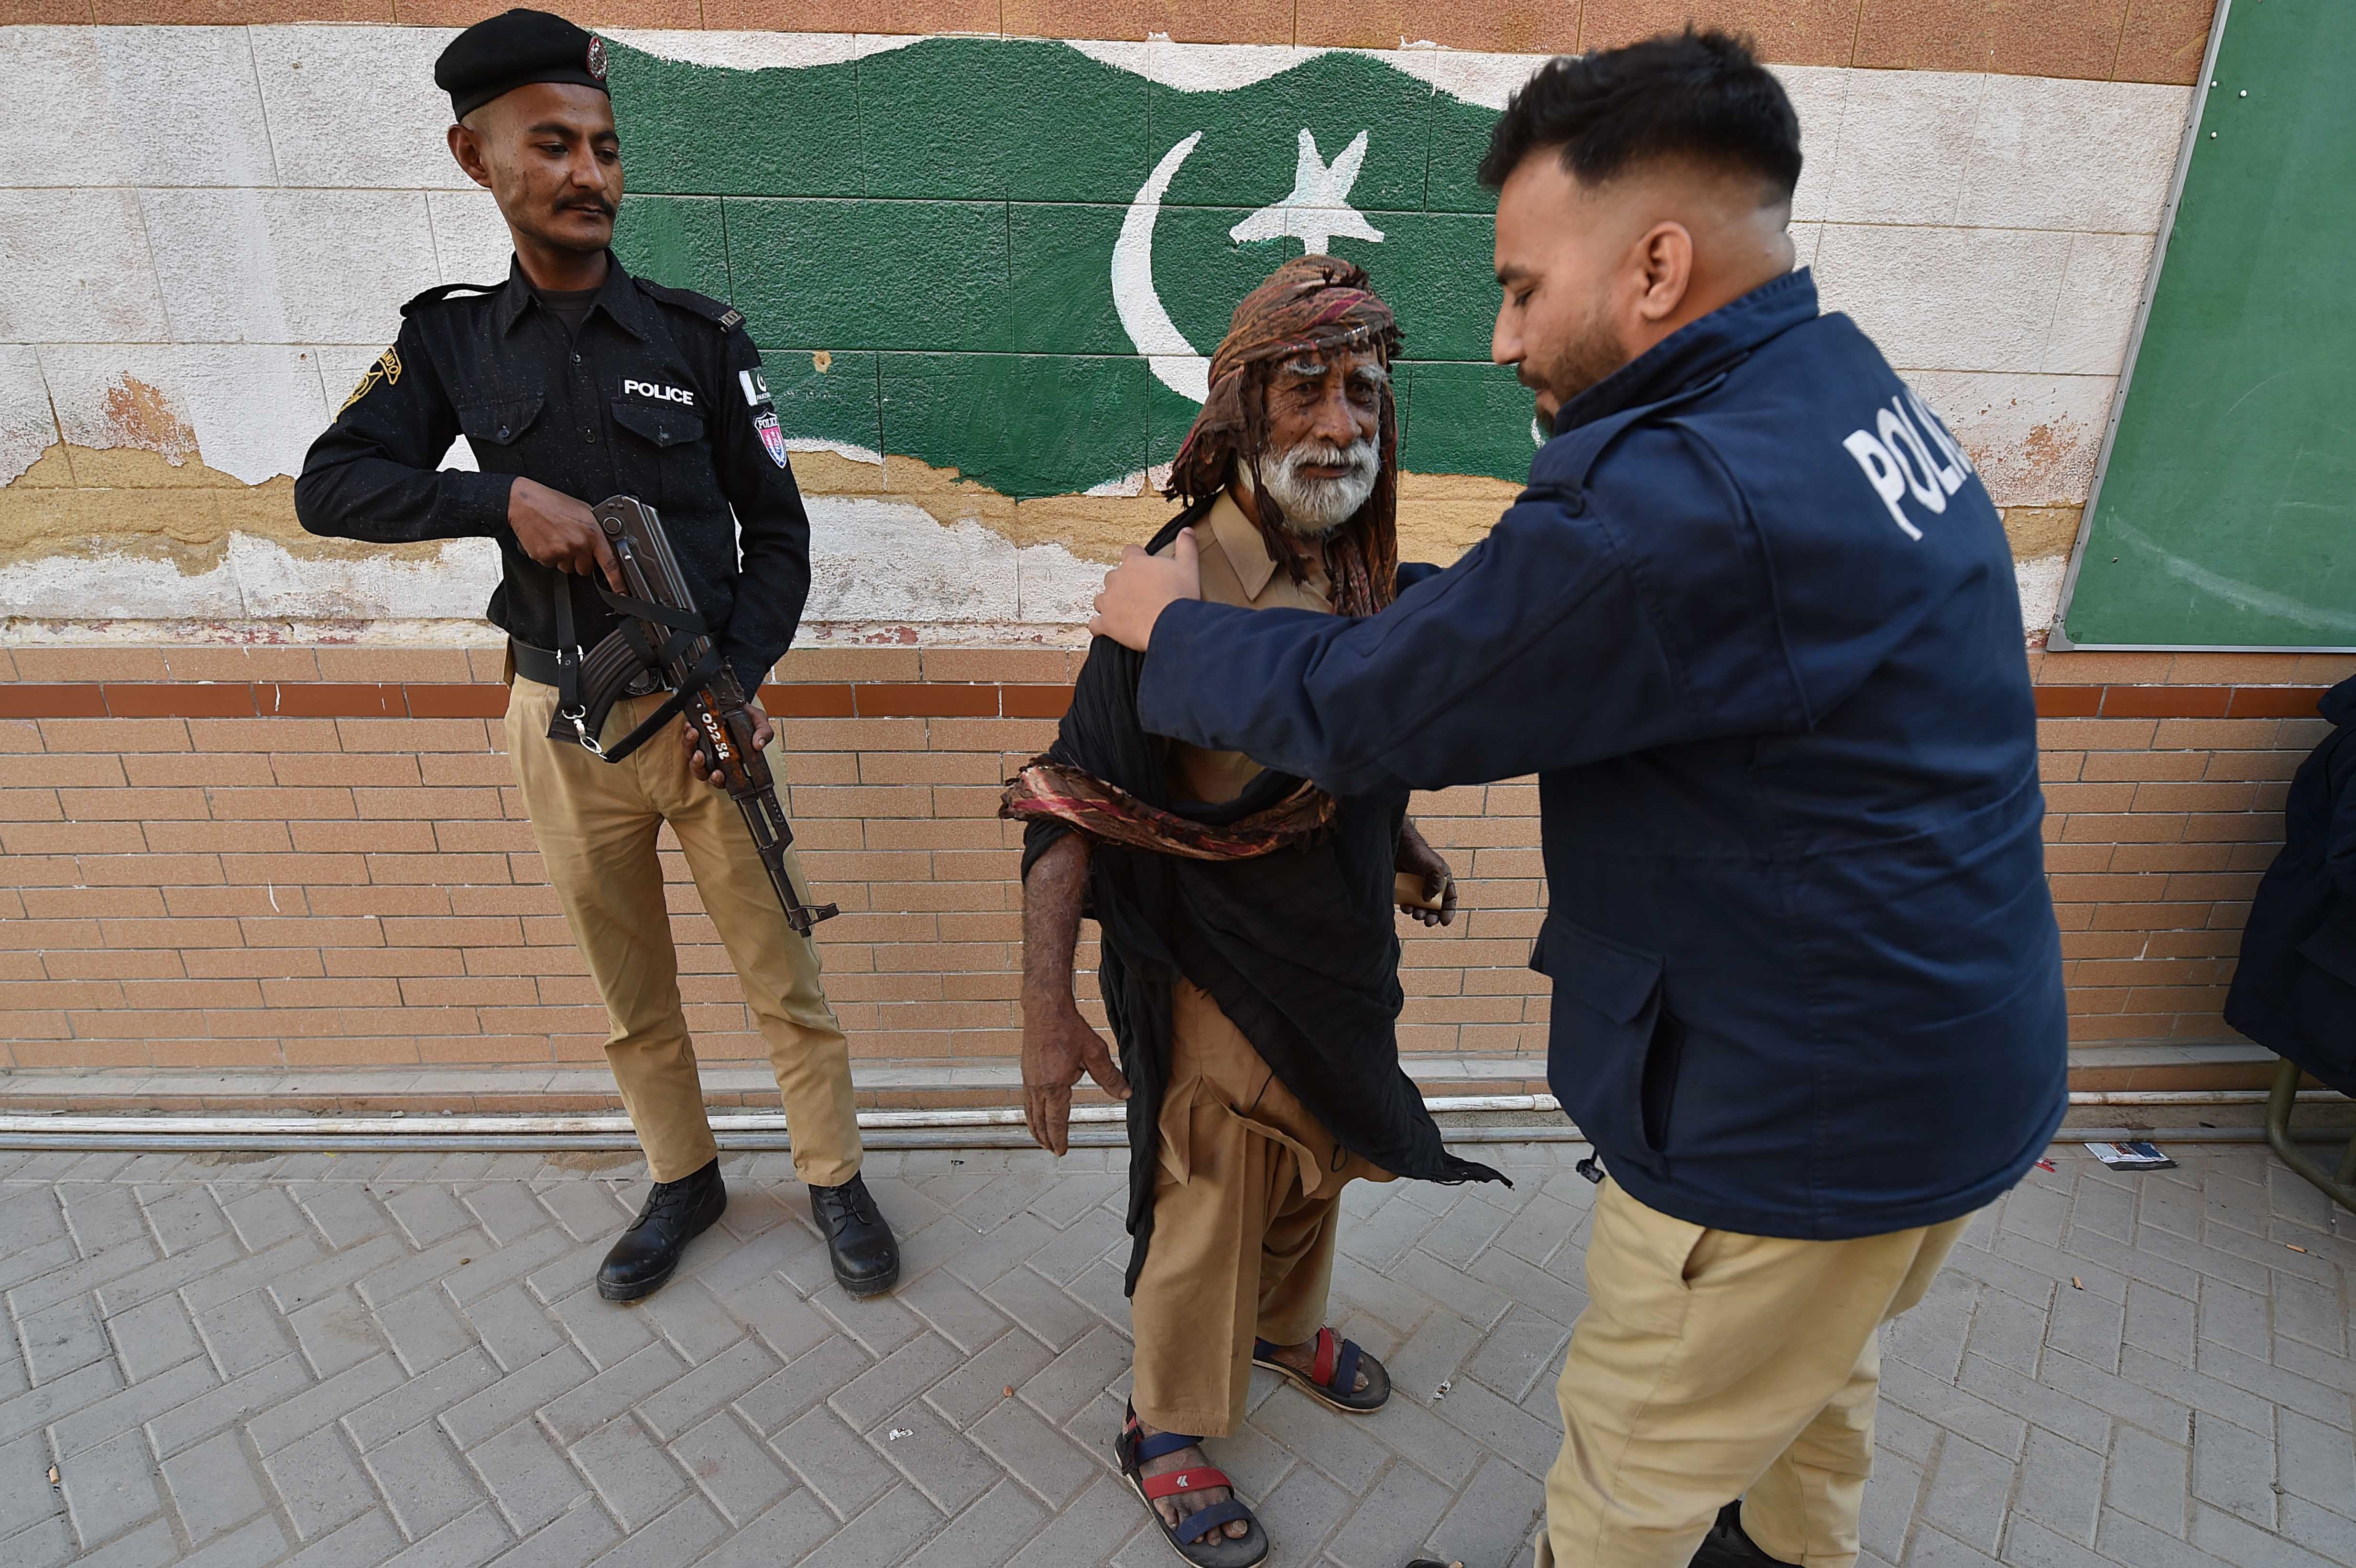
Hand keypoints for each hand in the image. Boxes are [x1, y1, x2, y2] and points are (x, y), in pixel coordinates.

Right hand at [508, 477, 623, 591]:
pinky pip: (552, 565)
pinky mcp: (546, 557)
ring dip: (564, 558)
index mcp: (592, 532)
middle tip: (571, 543)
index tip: (622, 592)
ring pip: (568, 568)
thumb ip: (595, 530)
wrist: (524, 503)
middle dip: (580, 560)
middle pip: (586, 569)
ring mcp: (562, 551)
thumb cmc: (551, 503)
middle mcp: (579, 543)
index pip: (610, 563)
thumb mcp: (583, 510)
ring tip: (557, 538)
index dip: (618, 581)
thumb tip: (603, 544)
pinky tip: (547, 541)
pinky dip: (550, 556)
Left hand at [685, 701, 771, 785]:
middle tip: (700, 754)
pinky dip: (686, 733)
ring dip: (690, 747)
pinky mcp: (696, 736)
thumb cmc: (747, 717)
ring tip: (694, 734)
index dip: (717, 779)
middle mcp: (716, 757)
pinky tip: (690, 726)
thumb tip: (759, 744)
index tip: (717, 774)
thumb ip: (763, 732)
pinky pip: (687, 740)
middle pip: (702, 771)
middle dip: (698, 765)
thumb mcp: (759, 722)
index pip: (722, 778)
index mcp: (731, 761)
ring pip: (691, 756)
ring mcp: (705, 747)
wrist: (738, 703)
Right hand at [1021, 988, 1129, 1154]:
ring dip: (1036, 1127)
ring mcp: (1029, 1078)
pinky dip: (1031, 1112)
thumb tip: (1125, 1093)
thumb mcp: (1095, 1053)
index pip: (1056, 1120)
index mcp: (1054, 1085)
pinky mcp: (1027, 1070)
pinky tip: (1035, 1112)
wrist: (1046, 1009)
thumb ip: (1110, 1076)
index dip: (1059, 1138)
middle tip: (1052, 1150)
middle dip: (1046, 1137)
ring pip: (1030, 1111)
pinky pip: (1027, 1099)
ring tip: (1041, 1138)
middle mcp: (1037, 1085)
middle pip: (1040, 1120)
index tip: (1061, 1150)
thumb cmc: (1068, 1028)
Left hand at [1087, 528, 1200, 650]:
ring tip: (1123, 611)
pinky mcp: (1106, 623)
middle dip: (1122, 584)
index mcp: (1135, 563)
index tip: (1142, 566)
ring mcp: (1109, 601)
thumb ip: (1185, 546)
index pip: (1129, 552)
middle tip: (1138, 593)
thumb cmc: (1178, 596)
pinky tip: (1108, 629)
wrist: (1171, 624)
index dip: (1136, 558)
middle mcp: (1117, 579)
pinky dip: (1100, 626)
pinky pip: (1095, 624)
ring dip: (1110, 604)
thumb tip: (1187, 531)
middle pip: (1113, 576)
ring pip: (1101, 599)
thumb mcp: (1188, 566)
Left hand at [1397, 821, 1456, 927]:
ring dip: (1420, 914)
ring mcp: (1416, 888)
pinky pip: (1408, 903)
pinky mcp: (1404, 889)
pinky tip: (1406, 907)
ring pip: (1421, 907)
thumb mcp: (1434, 867)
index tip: (1444, 922)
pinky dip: (1408, 908)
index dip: (1449, 911)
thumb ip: (1437, 884)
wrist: (1396, 846)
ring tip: (1416, 914)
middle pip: (1435, 907)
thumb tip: (1428, 901)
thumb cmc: (1417, 853)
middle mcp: (1430, 885)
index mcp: (1442, 879)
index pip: (1450, 898)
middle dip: (1432, 916)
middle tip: (1428, 922)